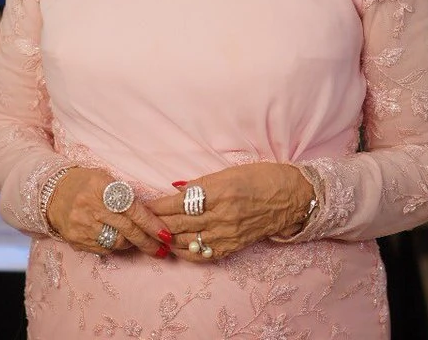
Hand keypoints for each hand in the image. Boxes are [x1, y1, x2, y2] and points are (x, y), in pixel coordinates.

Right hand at [46, 168, 171, 258]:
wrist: (52, 192)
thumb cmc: (86, 183)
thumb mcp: (105, 179)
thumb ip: (126, 194)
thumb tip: (153, 215)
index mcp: (102, 188)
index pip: (132, 209)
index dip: (151, 223)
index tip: (165, 234)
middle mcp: (91, 207)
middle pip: (127, 230)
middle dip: (148, 242)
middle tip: (162, 250)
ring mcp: (82, 226)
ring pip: (116, 243)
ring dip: (130, 243)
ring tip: (135, 240)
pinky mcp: (76, 240)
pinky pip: (103, 249)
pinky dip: (113, 246)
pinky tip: (115, 239)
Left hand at [146, 163, 313, 261]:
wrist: (290, 197)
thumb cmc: (260, 178)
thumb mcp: (228, 172)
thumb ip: (200, 184)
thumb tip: (175, 190)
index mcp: (218, 190)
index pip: (177, 202)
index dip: (157, 205)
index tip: (142, 205)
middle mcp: (221, 214)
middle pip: (177, 223)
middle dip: (155, 223)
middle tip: (137, 221)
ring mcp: (226, 233)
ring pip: (186, 241)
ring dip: (165, 239)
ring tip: (150, 235)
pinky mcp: (232, 247)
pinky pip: (202, 254)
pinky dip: (184, 252)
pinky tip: (174, 247)